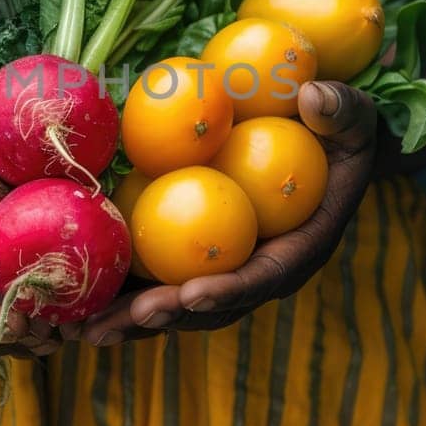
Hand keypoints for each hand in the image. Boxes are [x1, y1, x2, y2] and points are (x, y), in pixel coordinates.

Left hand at [74, 81, 378, 345]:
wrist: (328, 149)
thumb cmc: (342, 130)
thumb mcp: (352, 115)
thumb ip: (341, 109)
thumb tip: (315, 96)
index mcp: (300, 246)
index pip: (264, 275)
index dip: (229, 289)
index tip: (193, 294)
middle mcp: (260, 269)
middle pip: (209, 305)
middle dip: (166, 316)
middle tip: (123, 320)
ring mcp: (226, 266)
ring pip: (176, 302)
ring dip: (131, 318)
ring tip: (82, 328)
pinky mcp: (197, 253)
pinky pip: (157, 274)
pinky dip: (120, 287)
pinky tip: (72, 295)